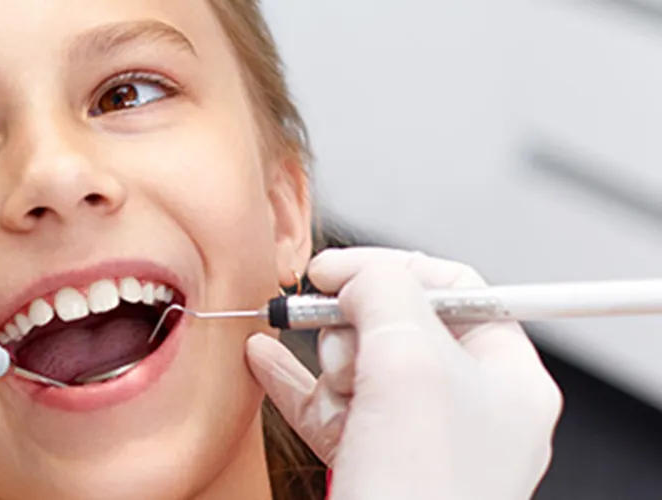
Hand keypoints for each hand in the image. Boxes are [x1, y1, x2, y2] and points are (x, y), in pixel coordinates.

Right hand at [245, 248, 562, 499]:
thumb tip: (355, 273)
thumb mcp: (411, 361)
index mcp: (507, 378)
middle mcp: (467, 407)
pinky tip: (262, 360)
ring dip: (324, 362)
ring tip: (317, 380)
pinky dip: (292, 382)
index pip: (456, 289)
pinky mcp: (370, 464)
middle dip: (353, 327)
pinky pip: (326, 407)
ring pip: (357, 366)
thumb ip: (385, 294)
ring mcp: (417, 439)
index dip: (393, 269)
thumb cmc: (424, 489)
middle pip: (399, 325)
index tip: (335, 270)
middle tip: (336, 342)